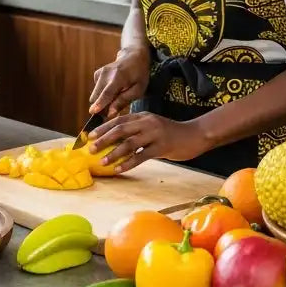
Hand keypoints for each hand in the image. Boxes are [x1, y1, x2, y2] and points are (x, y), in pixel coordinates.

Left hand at [87, 112, 206, 172]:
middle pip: (121, 129)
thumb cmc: (172, 133)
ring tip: (102, 161)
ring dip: (114, 153)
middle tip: (91, 148)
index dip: (103, 127)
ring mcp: (155, 134)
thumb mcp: (153, 126)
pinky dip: (128, 163)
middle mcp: (147, 123)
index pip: (119, 120)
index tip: (90, 135)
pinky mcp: (162, 147)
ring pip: (130, 143)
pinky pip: (142, 156)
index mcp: (143, 117)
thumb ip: (137, 130)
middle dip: (104, 139)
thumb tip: (116, 141)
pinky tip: (119, 169)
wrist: (195, 135)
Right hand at [88, 46, 149, 117]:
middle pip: (97, 96)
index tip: (92, 112)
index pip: (107, 92)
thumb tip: (109, 113)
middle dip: (102, 106)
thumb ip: (123, 101)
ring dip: (102, 100)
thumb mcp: (138, 90)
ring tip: (115, 98)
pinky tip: (112, 90)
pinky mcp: (97, 74)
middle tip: (112, 111)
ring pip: (95, 94)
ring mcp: (100, 73)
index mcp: (119, 77)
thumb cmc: (138, 74)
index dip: (100, 103)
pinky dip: (102, 94)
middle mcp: (106, 74)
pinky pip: (96, 90)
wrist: (133, 56)